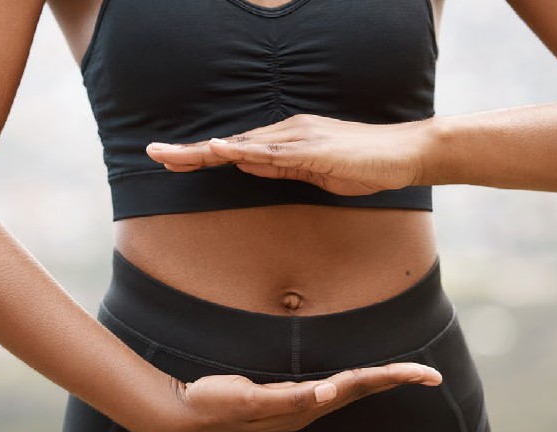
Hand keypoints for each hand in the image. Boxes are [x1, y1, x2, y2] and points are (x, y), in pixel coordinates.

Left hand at [139, 361, 442, 431]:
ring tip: (398, 374)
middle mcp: (305, 407)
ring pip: (335, 393)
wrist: (186, 412)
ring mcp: (285, 409)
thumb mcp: (262, 388)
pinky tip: (330, 390)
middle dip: (394, 380)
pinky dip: (315, 396)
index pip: (360, 384)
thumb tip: (323, 383)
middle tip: (428, 374)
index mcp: (310, 400)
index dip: (393, 377)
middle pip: (358, 388)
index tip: (426, 373)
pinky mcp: (261, 405)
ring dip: (366, 384)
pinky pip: (295, 400)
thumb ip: (289, 385)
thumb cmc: (223, 397)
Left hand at [144, 114, 435, 195]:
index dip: (198, 155)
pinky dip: (245, 152)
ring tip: (170, 155)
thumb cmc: (363, 166)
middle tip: (151, 154)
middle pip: (229, 144)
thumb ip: (280, 169)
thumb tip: (245, 166)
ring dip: (205, 151)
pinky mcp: (315, 150)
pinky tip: (220, 151)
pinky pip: (274, 153)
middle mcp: (286, 133)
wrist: (405, 154)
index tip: (167, 160)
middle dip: (188, 151)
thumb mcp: (314, 173)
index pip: (234, 149)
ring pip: (243, 145)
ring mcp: (299, 138)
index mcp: (284, 140)